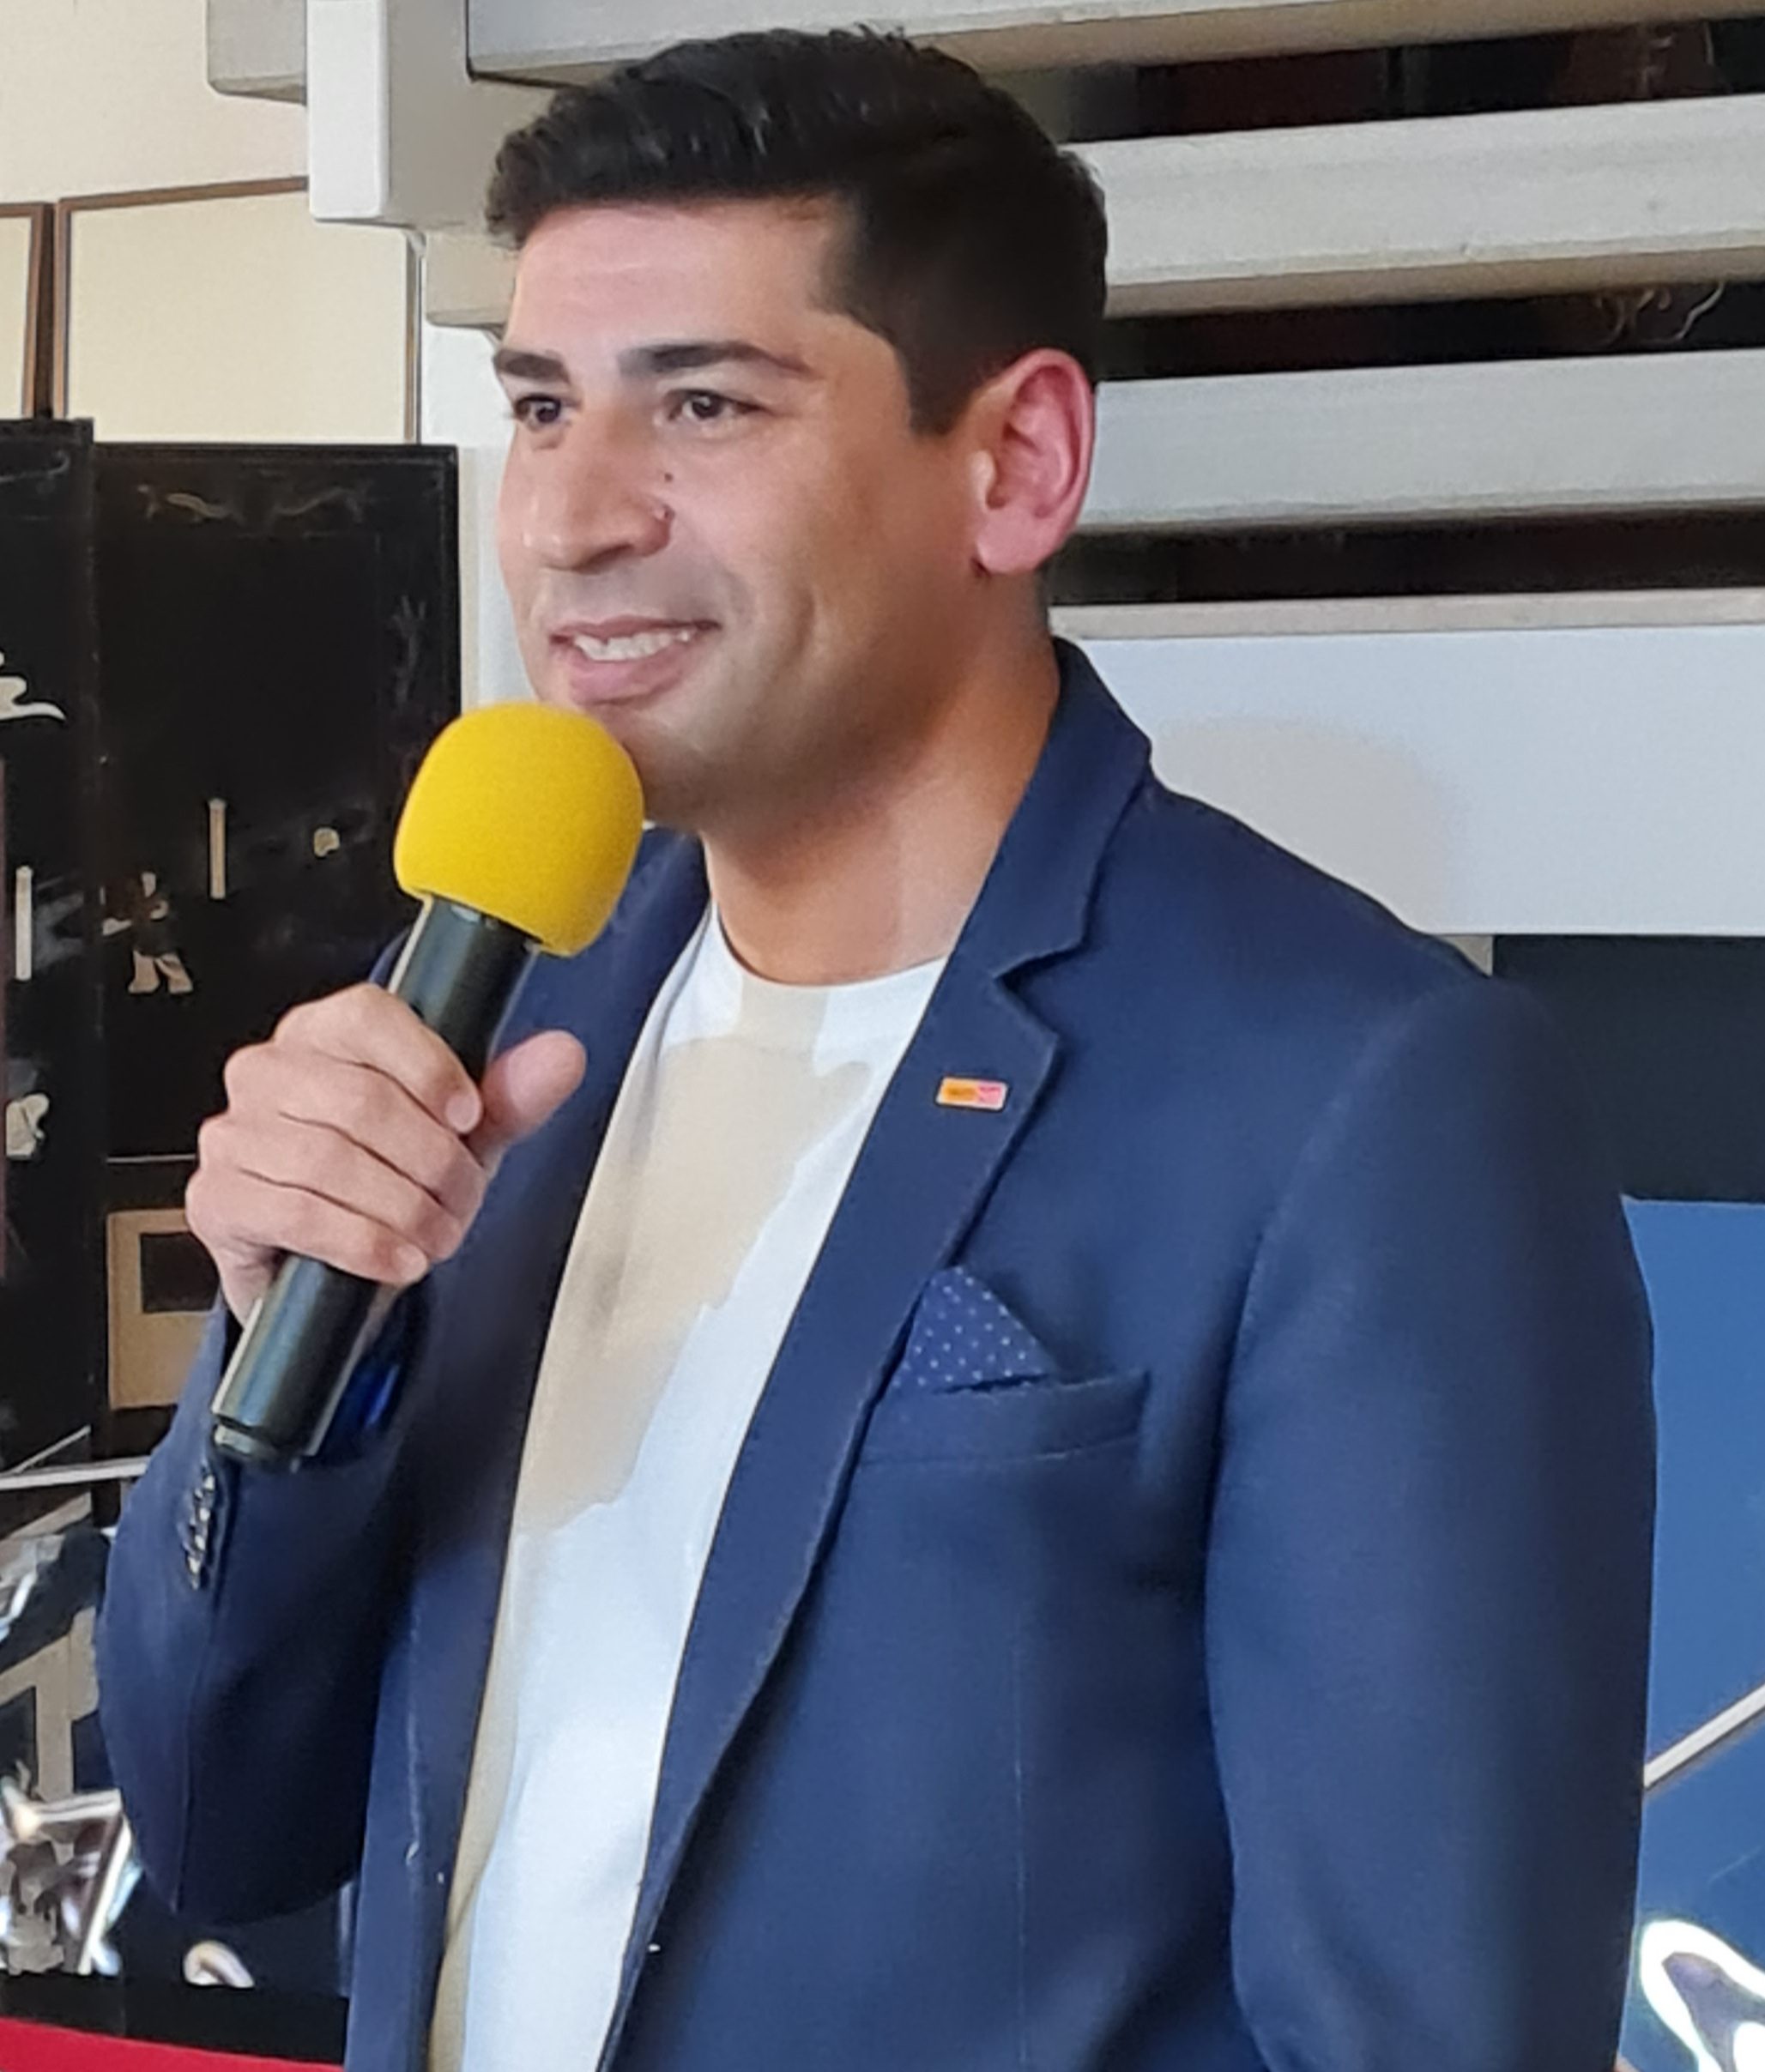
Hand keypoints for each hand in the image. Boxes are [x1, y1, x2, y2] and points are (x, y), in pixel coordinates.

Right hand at [186, 984, 585, 1321]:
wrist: (335, 1272)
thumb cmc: (389, 1183)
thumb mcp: (463, 1140)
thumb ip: (510, 1097)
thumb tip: (561, 1055)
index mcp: (325, 1034)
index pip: (367, 1016)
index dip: (428, 1066)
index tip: (468, 1117)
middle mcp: (270, 1072)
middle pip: (359, 1099)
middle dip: (430, 1160)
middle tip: (461, 1198)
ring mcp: (234, 1134)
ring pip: (330, 1160)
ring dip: (401, 1207)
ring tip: (434, 1233)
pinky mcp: (217, 1199)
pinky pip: (295, 1213)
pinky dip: (361, 1241)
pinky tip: (397, 1256)